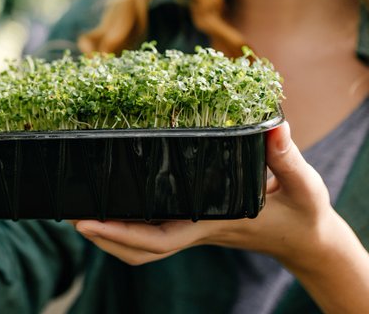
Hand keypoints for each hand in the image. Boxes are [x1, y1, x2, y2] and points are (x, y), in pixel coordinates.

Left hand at [71, 121, 333, 267]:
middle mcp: (194, 228)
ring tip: (78, 211)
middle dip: (103, 237)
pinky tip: (111, 203)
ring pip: (143, 244)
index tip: (86, 222)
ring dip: (110, 234)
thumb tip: (274, 128)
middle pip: (140, 247)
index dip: (120, 233)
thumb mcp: (302, 185)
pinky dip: (127, 224)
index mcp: (211, 222)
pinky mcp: (192, 220)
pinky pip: (152, 229)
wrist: (306, 237)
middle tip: (69, 215)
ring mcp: (191, 226)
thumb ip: (287, 157)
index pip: (158, 237)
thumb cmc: (302, 211)